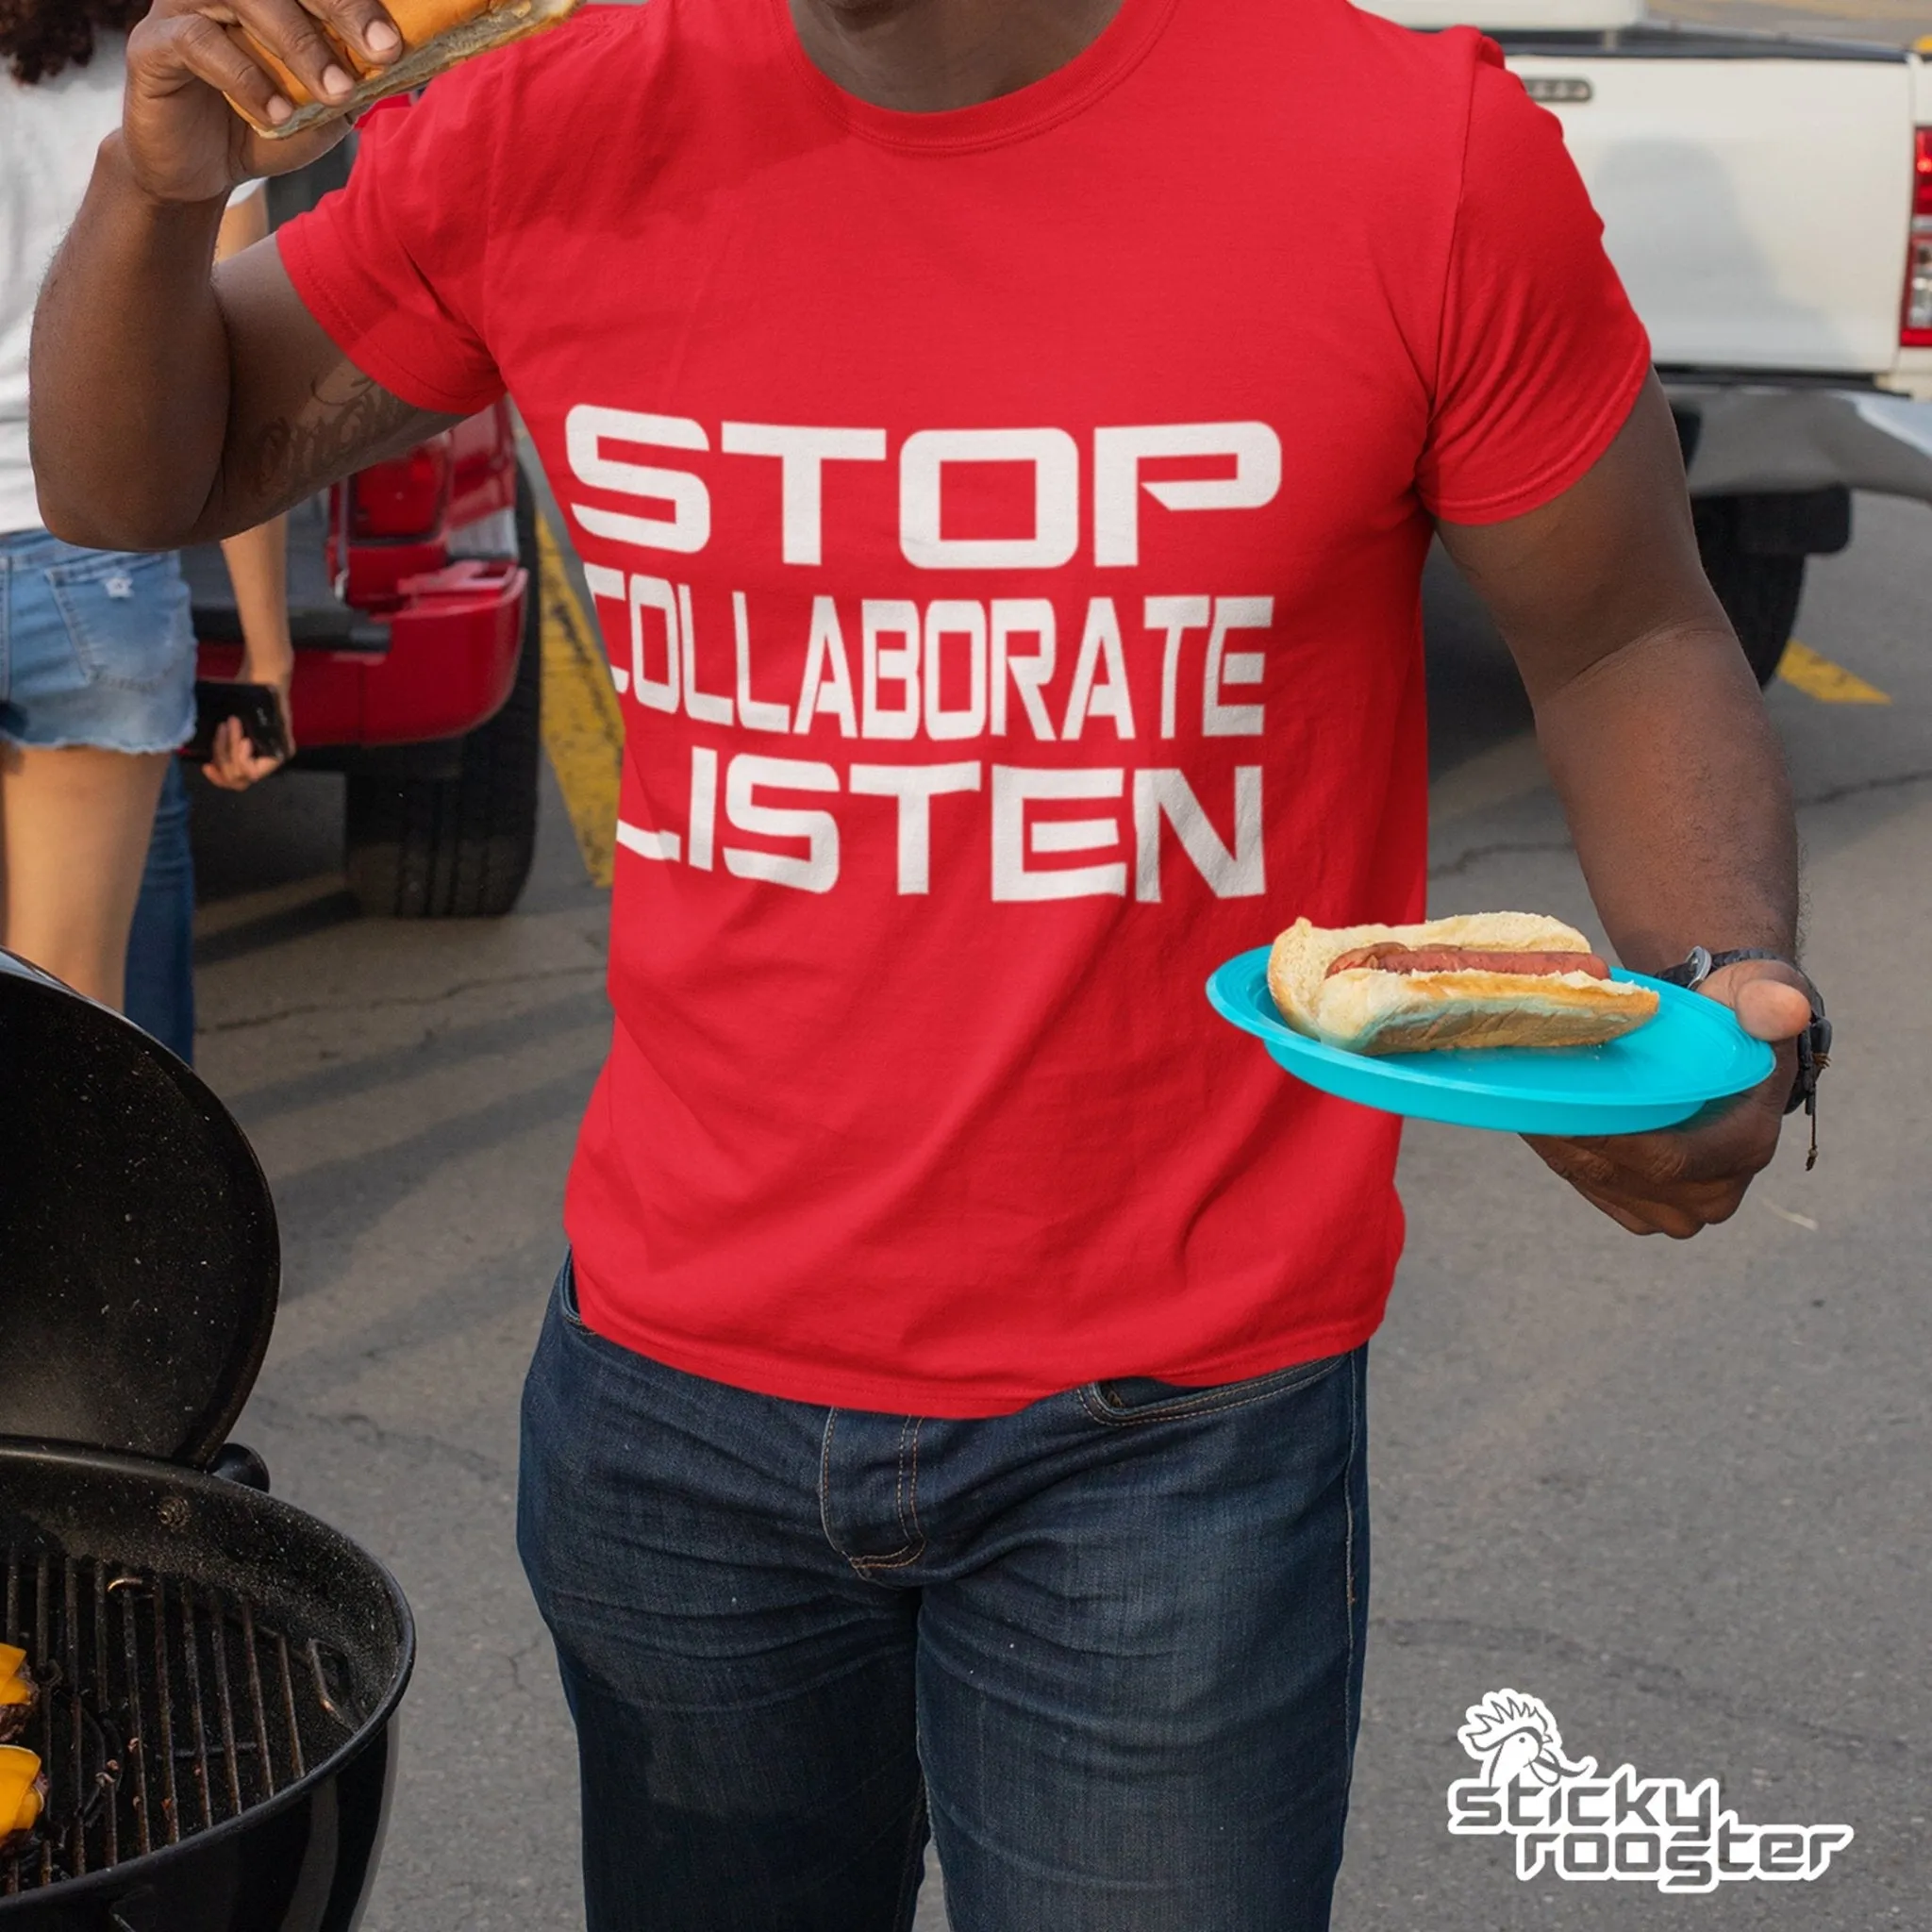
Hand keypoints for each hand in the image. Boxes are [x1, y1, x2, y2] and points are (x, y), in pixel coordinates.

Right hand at [121, 0, 401, 203]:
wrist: (202, 170)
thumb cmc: (265, 125)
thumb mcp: (324, 108)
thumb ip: (356, 81)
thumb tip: (410, 64)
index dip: (356, 0)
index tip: (397, 41)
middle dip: (340, 7)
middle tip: (382, 52)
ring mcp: (182, 6)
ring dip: (298, 44)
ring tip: (334, 94)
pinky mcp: (152, 43)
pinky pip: (198, 42)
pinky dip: (246, 78)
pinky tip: (277, 114)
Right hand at [202, 669, 294, 789]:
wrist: (259, 677)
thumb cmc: (238, 695)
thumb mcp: (222, 725)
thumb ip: (216, 744)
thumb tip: (195, 757)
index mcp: (250, 756)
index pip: (233, 782)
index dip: (217, 778)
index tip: (205, 765)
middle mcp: (264, 761)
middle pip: (235, 780)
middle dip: (221, 757)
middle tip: (221, 730)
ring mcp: (276, 759)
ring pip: (242, 774)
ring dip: (229, 750)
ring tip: (232, 725)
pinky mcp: (284, 753)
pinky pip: (255, 771)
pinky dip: (242, 757)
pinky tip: (244, 740)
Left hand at [1525, 960, 1814, 1237]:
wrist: (1726, 1040)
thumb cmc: (1739, 1011)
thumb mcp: (1761, 992)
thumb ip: (1770, 999)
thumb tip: (1782, 1010)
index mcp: (1748, 1145)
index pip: (1668, 1160)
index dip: (1607, 1139)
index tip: (1552, 1107)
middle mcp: (1717, 1190)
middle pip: (1622, 1175)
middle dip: (1564, 1138)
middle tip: (1518, 1094)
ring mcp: (1680, 1208)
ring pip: (1597, 1181)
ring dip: (1552, 1144)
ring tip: (1516, 1099)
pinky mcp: (1645, 1208)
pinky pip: (1590, 1186)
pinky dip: (1558, 1153)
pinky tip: (1532, 1116)